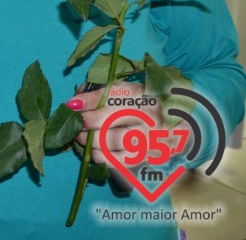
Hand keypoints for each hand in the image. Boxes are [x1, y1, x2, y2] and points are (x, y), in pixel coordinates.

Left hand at [68, 82, 189, 164]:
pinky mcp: (152, 159)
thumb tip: (73, 103)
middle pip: (114, 124)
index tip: (72, 107)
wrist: (183, 126)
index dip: (90, 105)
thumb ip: (99, 95)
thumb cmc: (144, 105)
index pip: (114, 99)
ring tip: (82, 139)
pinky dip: (105, 159)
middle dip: (88, 126)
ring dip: (93, 144)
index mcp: (145, 97)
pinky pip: (123, 163)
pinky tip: (95, 153)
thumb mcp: (125, 92)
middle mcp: (152, 119)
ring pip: (117, 145)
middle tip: (76, 126)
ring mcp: (154, 141)